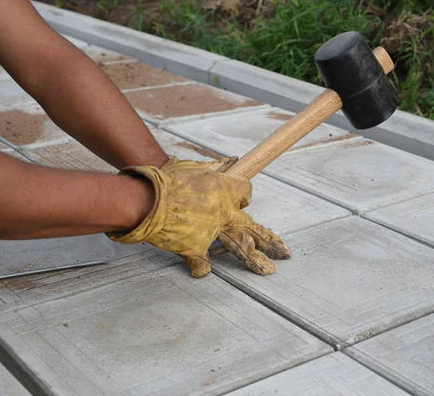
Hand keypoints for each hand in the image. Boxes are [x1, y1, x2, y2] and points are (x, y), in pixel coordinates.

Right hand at [107, 157, 290, 276]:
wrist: (148, 198)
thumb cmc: (169, 178)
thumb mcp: (194, 167)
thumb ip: (214, 168)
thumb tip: (229, 161)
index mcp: (225, 189)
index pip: (245, 192)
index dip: (243, 196)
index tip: (243, 201)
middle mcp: (224, 212)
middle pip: (254, 227)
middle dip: (270, 241)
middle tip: (285, 252)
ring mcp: (212, 232)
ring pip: (240, 247)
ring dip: (255, 261)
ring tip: (270, 270)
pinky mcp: (196, 247)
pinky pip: (202, 262)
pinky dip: (201, 267)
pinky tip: (203, 272)